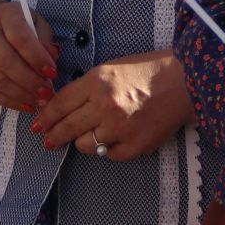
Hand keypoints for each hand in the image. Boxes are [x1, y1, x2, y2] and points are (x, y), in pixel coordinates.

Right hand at [0, 0, 55, 111]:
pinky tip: (25, 105)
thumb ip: (44, 37)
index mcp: (5, 15)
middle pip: (5, 61)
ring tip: (39, 101)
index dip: (37, 57)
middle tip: (47, 92)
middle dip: (30, 80)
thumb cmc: (10, 23)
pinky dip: (8, 101)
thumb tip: (52, 57)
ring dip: (20, 94)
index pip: (19, 37)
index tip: (53, 72)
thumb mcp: (31, 20)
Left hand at [35, 50, 194, 158]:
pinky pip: (109, 155)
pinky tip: (113, 139)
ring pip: (85, 145)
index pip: (60, 104)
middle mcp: (105, 106)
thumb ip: (88, 87)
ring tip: (86, 137)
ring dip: (82, 142)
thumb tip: (64, 106)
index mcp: (97, 81)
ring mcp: (120, 129)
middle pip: (67, 127)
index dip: (46, 116)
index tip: (38, 124)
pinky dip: (108, 149)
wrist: (186, 82)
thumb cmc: (149, 70)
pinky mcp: (135, 146)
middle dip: (54, 136)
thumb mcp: (112, 69)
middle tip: (48, 141)